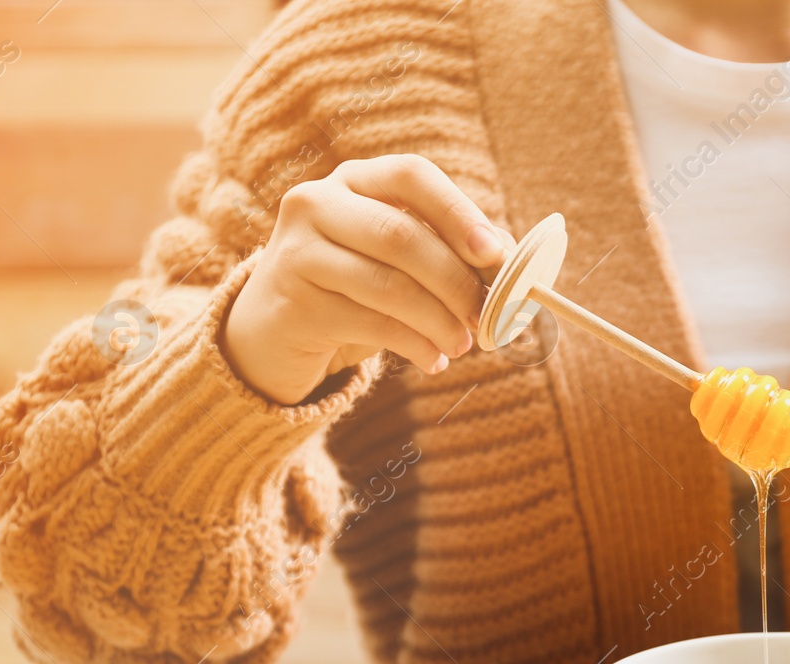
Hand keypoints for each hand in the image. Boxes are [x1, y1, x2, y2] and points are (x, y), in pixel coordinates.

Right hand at [221, 154, 509, 404]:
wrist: (275, 327)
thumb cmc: (356, 286)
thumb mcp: (400, 260)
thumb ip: (450, 251)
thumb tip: (513, 260)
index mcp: (355, 179)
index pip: (411, 176)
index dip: (458, 212)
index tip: (494, 253)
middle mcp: (317, 202)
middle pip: (401, 236)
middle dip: (454, 281)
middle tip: (486, 316)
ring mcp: (298, 250)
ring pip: (387, 285)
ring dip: (438, 321)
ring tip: (462, 345)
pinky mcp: (294, 300)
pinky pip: (369, 323)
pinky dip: (414, 345)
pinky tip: (433, 360)